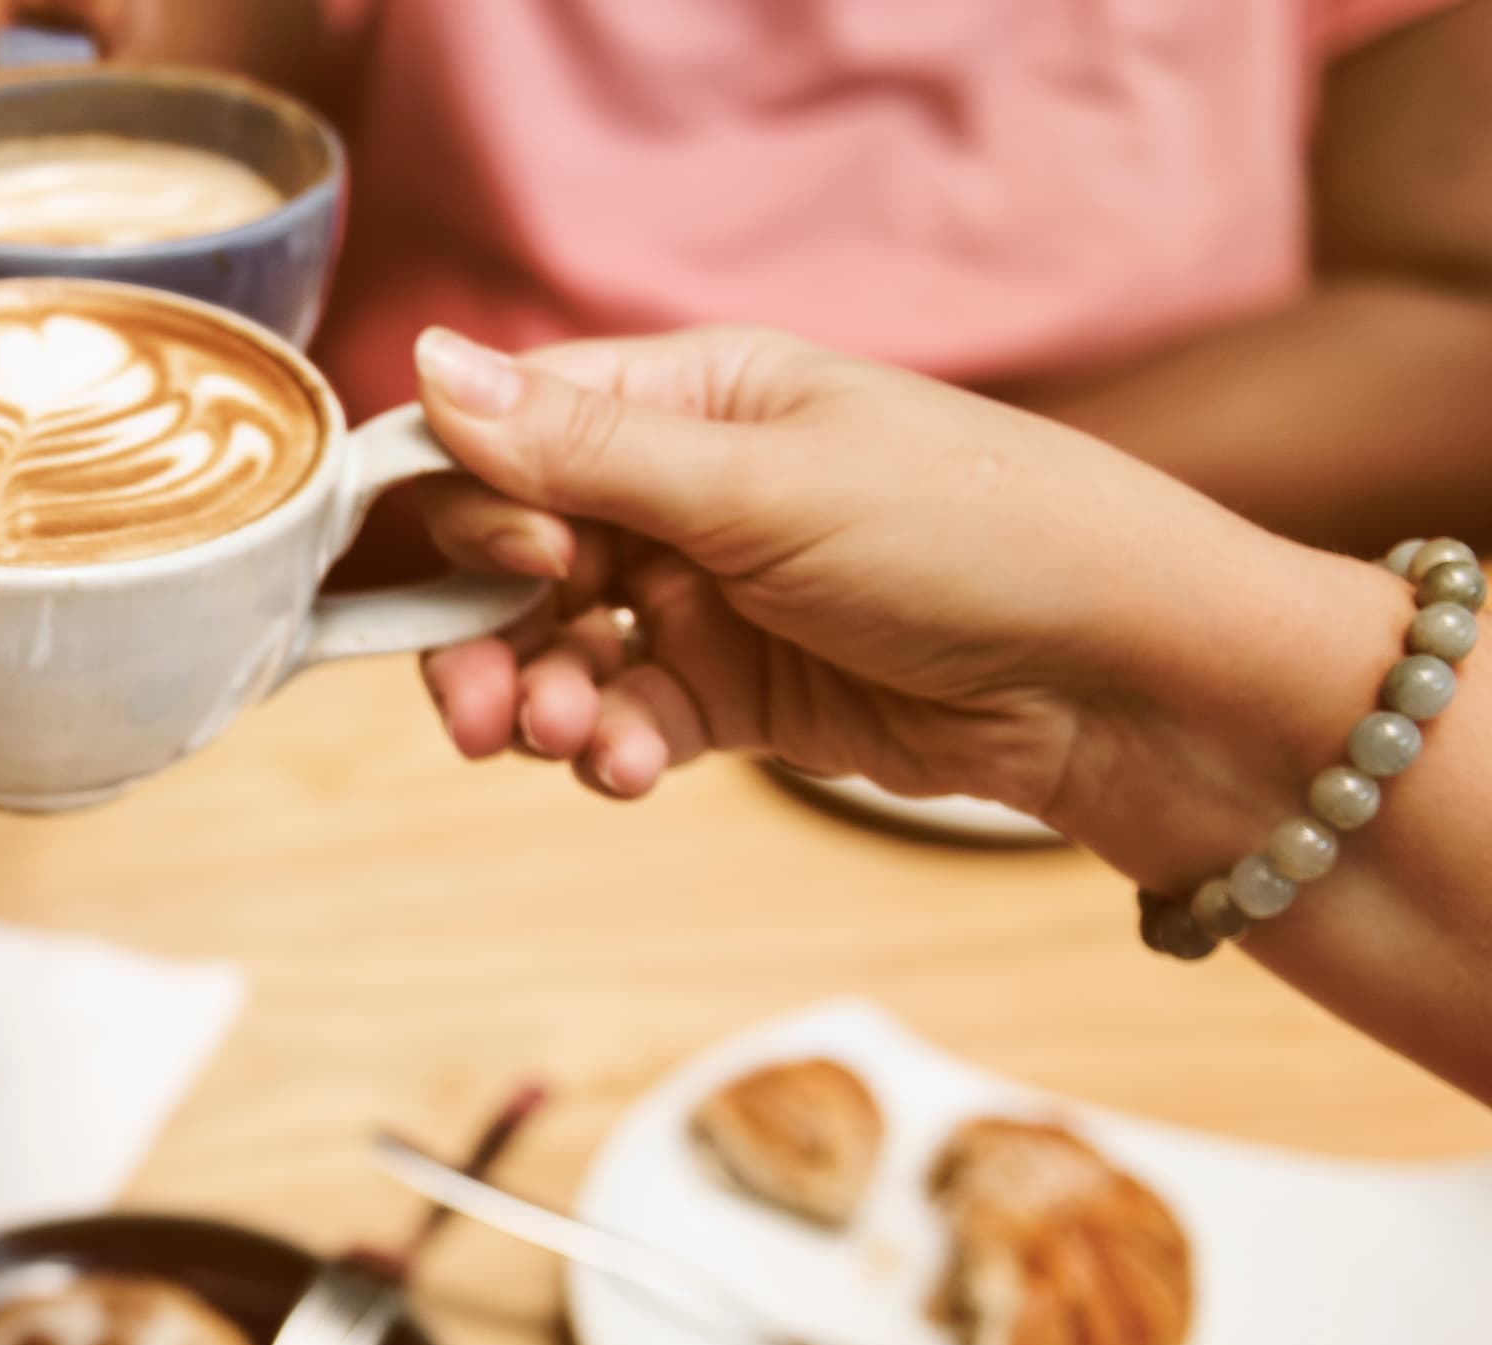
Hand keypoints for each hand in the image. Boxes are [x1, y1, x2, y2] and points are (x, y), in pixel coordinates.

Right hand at [397, 324, 1394, 825]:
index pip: (519, 428)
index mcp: (701, 396)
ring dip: (542, 700)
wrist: (1130, 685)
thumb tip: (427, 364)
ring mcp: (716, 594)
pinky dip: (610, 747)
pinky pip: (628, 715)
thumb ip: (585, 450)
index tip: (501, 561)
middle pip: (516, 553)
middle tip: (476, 712)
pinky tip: (627, 768)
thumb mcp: (765, 488)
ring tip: (565, 742)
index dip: (471, 500)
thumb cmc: (979, 538)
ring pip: (560, 647)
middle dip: (483, 632)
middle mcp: (692, 488)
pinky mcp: (743, 693)